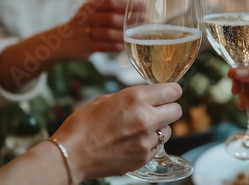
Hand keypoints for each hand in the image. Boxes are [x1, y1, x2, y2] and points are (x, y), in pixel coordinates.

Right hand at [50, 83, 181, 181]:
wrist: (71, 154)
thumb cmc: (83, 125)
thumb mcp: (106, 99)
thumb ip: (131, 96)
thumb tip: (146, 97)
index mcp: (136, 98)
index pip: (173, 91)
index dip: (171, 91)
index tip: (169, 93)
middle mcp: (146, 118)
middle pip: (177, 111)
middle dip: (168, 109)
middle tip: (157, 110)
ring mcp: (146, 140)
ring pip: (169, 130)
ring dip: (159, 127)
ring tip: (140, 128)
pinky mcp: (144, 157)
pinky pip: (157, 146)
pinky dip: (150, 143)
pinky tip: (133, 141)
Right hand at [60, 0, 144, 59]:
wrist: (60, 42)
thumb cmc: (83, 27)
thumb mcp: (92, 15)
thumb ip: (109, 12)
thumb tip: (138, 12)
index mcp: (89, 6)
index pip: (110, 1)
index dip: (128, 4)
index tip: (144, 6)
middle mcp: (85, 17)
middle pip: (111, 18)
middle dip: (130, 21)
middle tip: (144, 23)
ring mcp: (84, 32)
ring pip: (108, 33)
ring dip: (124, 35)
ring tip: (136, 36)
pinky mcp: (85, 46)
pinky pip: (105, 46)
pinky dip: (117, 46)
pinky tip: (124, 46)